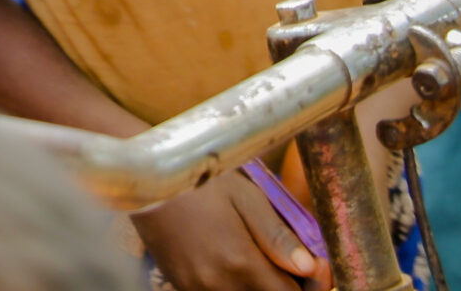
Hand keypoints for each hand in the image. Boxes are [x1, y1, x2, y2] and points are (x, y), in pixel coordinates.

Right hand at [134, 170, 328, 290]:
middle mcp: (218, 284)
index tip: (315, 267)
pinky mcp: (183, 287)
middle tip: (290, 263)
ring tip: (259, 259)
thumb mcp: (245, 197)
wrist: (145, 181)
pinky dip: (235, 287)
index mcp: (240, 262)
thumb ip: (278, 236)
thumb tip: (310, 269)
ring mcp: (197, 289)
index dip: (310, 285)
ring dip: (260, 287)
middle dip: (285, 287)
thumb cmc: (198, 182)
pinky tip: (233, 263)